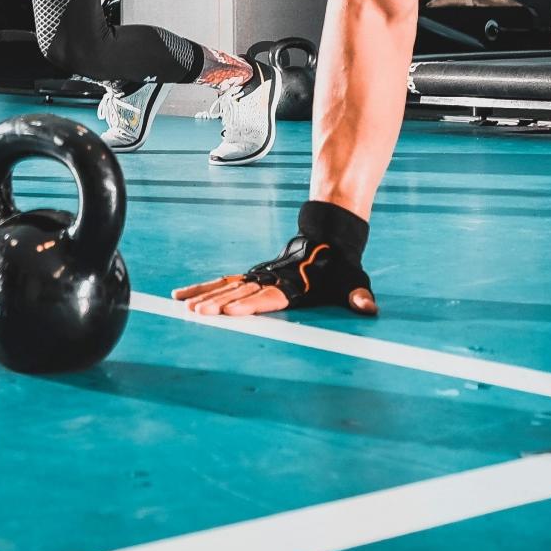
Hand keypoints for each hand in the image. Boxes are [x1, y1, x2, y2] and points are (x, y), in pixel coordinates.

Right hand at [174, 232, 376, 317]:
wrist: (328, 238)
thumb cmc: (340, 267)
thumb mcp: (353, 281)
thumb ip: (358, 296)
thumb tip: (368, 308)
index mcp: (295, 286)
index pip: (269, 297)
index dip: (250, 304)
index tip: (229, 310)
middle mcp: (273, 280)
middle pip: (242, 291)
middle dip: (218, 302)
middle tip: (198, 312)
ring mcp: (260, 276)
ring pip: (227, 284)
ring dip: (205, 295)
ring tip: (183, 306)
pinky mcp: (252, 275)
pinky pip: (224, 281)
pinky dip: (203, 287)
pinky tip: (182, 296)